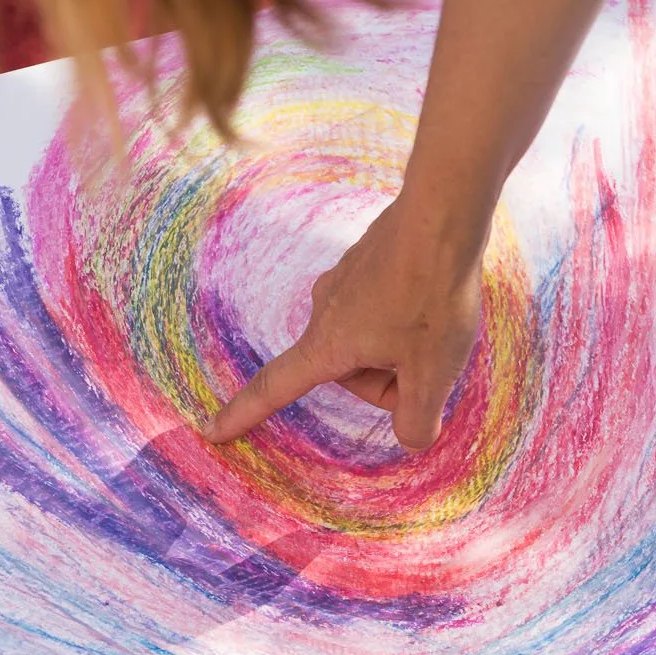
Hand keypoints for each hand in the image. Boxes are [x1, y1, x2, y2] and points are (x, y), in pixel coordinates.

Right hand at [206, 193, 483, 450]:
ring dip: (400, 345)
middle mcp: (324, 311)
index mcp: (328, 344)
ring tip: (437, 324)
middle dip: (388, 378)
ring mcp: (343, 281)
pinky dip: (407, 314)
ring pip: (368, 338)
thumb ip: (418, 420)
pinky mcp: (366, 261)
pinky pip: (380, 306)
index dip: (243, 414)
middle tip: (431, 363)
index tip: (213, 431)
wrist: (443, 216)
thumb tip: (411, 438)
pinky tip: (434, 298)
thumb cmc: (432, 296)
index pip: (274, 388)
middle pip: (348, 370)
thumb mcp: (434, 373)